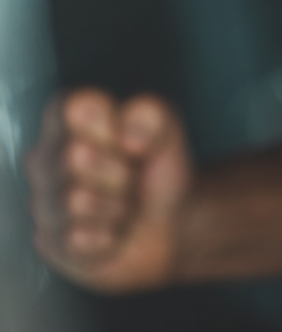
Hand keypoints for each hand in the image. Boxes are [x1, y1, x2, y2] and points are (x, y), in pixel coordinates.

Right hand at [26, 88, 192, 292]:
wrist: (170, 223)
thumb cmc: (158, 169)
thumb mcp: (168, 134)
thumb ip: (154, 116)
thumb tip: (126, 131)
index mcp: (71, 121)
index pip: (71, 106)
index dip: (106, 124)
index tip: (127, 138)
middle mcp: (48, 158)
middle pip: (74, 155)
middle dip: (118, 170)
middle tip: (131, 177)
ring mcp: (44, 202)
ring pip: (74, 200)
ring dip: (116, 205)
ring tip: (124, 204)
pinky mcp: (49, 243)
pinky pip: (76, 239)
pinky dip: (108, 236)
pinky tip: (113, 230)